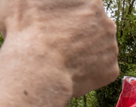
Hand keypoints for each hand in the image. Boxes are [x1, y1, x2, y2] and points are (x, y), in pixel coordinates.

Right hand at [0, 0, 118, 97]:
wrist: (39, 68)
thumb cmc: (28, 30)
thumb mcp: (23, 0)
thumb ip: (44, 0)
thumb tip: (48, 3)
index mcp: (92, 0)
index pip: (85, 5)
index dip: (70, 14)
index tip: (58, 24)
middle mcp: (108, 22)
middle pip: (95, 25)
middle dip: (81, 31)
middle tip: (59, 41)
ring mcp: (112, 47)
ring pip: (99, 46)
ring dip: (86, 50)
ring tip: (64, 57)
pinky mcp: (112, 70)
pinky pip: (102, 68)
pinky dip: (90, 70)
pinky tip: (73, 70)